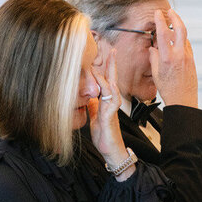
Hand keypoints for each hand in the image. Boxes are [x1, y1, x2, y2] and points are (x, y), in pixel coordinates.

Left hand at [89, 43, 127, 170]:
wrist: (111, 151)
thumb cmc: (105, 135)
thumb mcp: (95, 116)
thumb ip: (93, 105)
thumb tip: (88, 95)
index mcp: (106, 101)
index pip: (107, 80)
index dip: (106, 68)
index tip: (104, 55)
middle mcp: (111, 102)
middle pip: (113, 79)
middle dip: (112, 64)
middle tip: (113, 50)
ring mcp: (112, 108)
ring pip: (111, 87)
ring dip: (108, 74)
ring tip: (104, 62)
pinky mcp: (110, 116)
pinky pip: (109, 100)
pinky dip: (107, 90)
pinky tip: (104, 83)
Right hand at [149, 7, 198, 108]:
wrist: (183, 100)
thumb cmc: (169, 90)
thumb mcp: (156, 74)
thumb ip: (154, 58)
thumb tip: (153, 49)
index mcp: (167, 57)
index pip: (163, 33)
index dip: (160, 21)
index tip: (158, 14)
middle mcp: (179, 55)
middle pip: (180, 29)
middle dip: (175, 17)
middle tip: (170, 12)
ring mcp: (187, 56)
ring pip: (184, 36)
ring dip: (179, 28)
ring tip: (172, 24)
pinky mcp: (192, 60)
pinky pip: (187, 45)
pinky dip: (182, 39)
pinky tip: (177, 39)